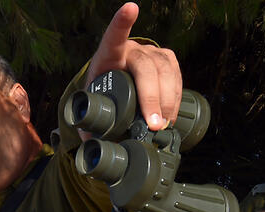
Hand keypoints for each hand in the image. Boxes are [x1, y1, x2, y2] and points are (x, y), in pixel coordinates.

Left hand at [86, 2, 181, 130]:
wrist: (111, 84)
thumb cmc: (99, 94)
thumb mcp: (90, 105)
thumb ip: (89, 122)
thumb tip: (91, 145)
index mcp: (107, 56)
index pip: (114, 37)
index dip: (121, 24)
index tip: (130, 8)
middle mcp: (131, 50)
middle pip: (146, 66)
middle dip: (151, 96)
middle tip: (152, 124)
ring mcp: (151, 53)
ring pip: (165, 70)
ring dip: (166, 100)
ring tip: (162, 125)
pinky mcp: (166, 61)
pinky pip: (175, 75)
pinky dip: (174, 97)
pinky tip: (170, 115)